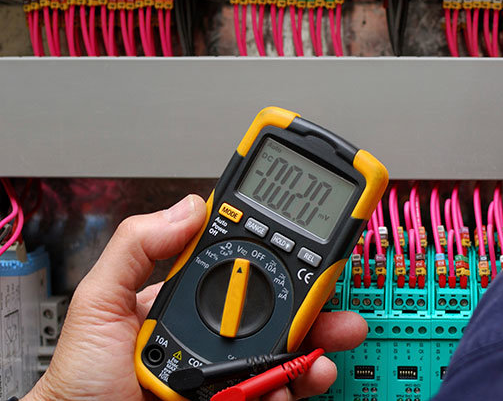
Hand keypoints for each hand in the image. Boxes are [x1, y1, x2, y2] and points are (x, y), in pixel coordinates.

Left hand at [23, 195, 366, 400]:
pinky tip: (302, 378)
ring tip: (328, 344)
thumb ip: (136, 249)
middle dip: (315, 302)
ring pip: (286, 352)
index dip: (276, 256)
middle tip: (334, 299)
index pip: (242, 270)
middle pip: (276, 311)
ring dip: (317, 343)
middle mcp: (214, 336)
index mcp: (188, 302)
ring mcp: (227, 373)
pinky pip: (278, 392)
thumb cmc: (80, 385)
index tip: (306, 244)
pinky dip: (297, 384)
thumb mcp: (98, 304)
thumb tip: (190, 207)